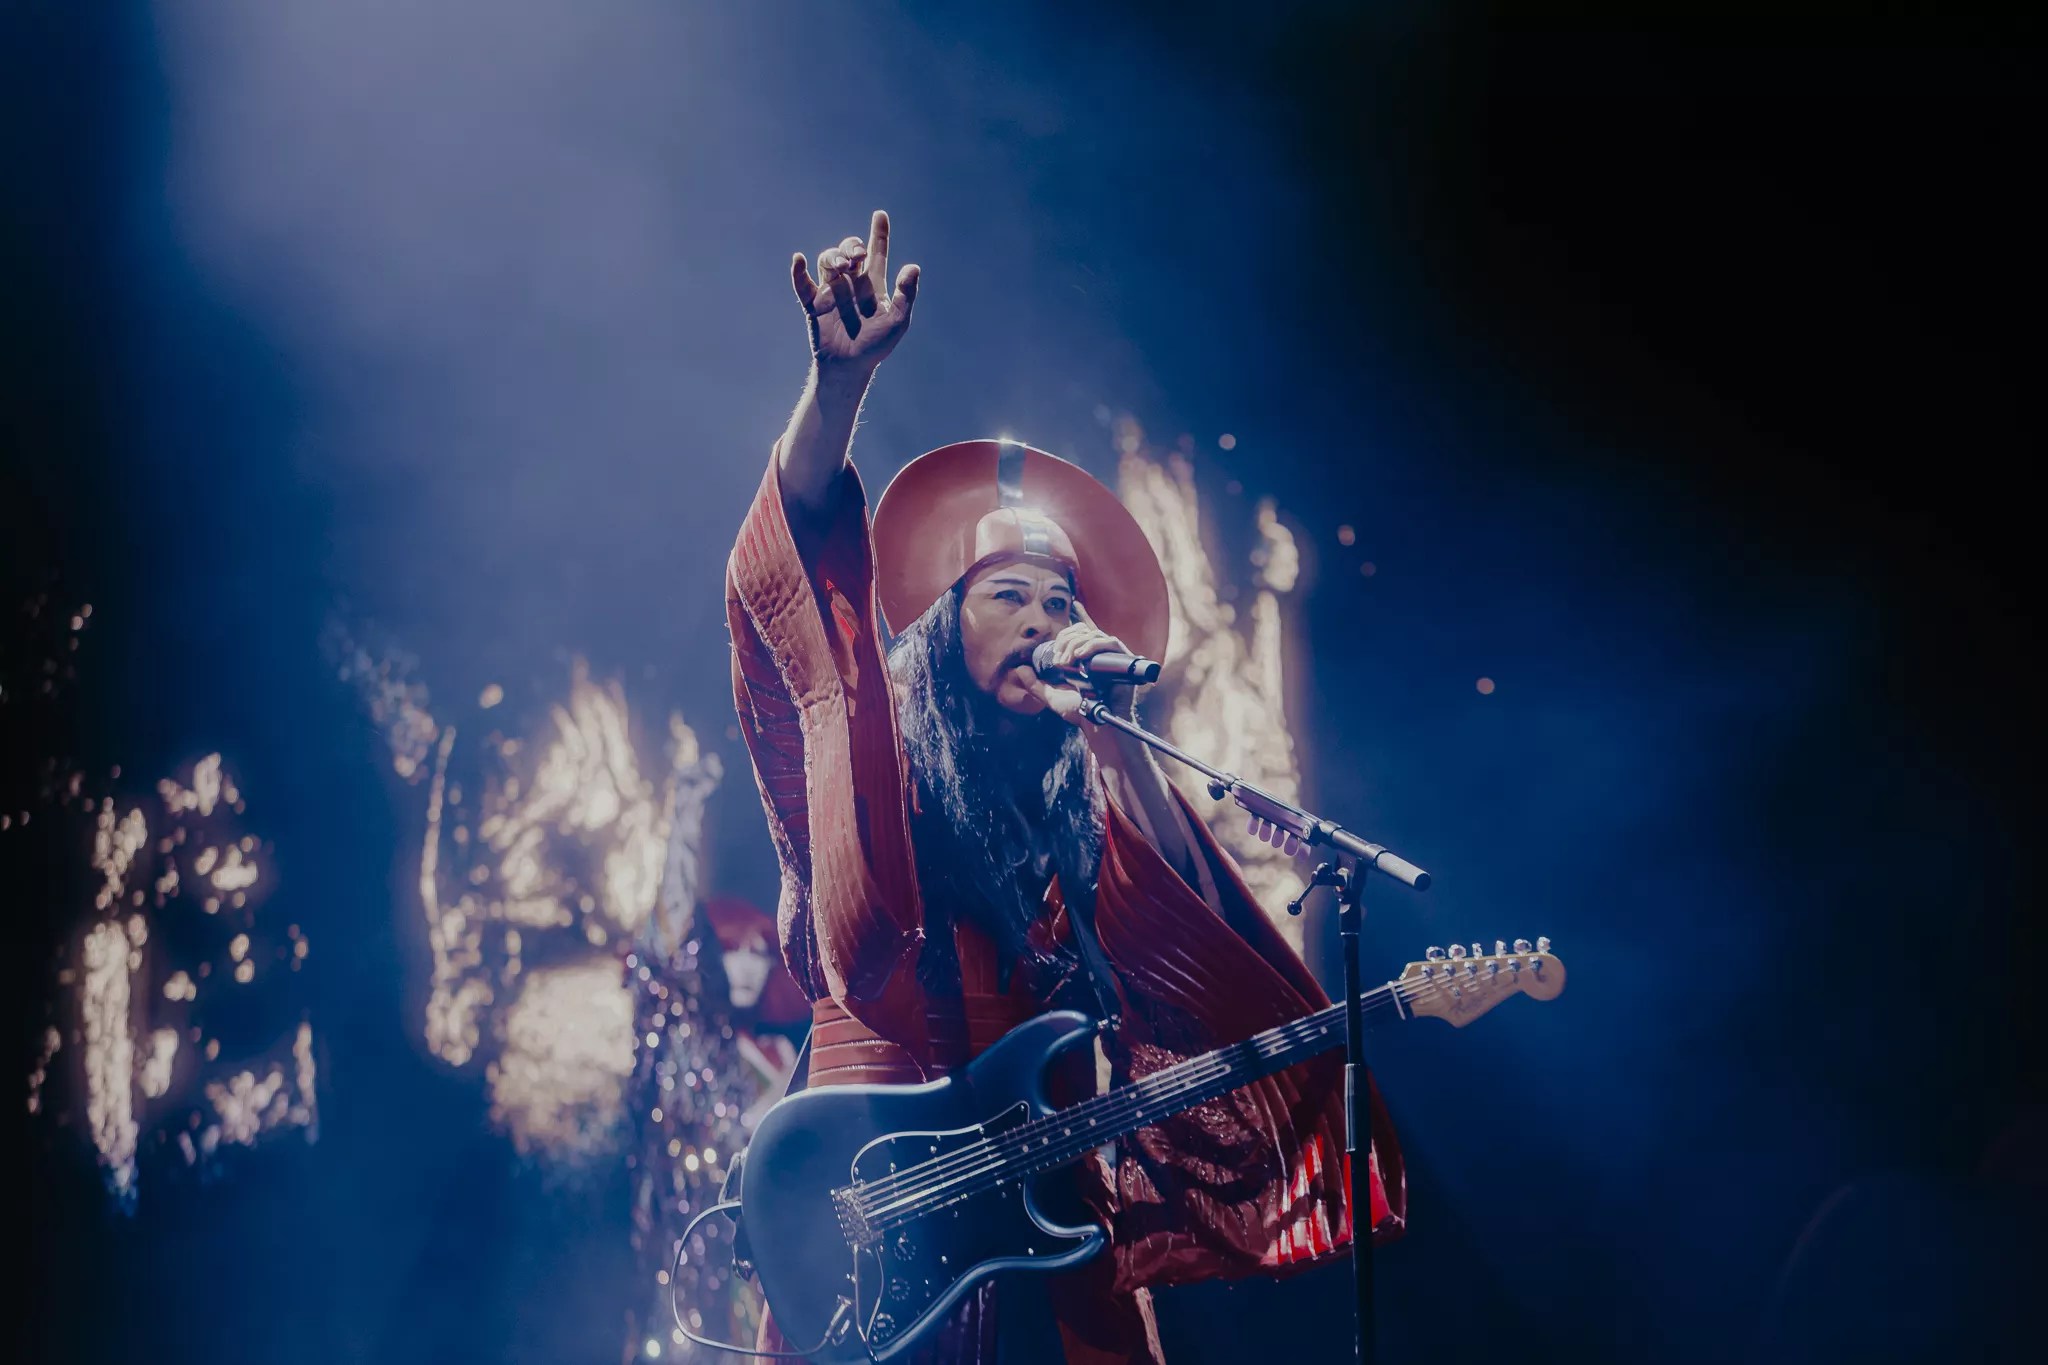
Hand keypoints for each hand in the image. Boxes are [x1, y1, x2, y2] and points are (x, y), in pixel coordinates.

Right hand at [792, 210, 919, 374]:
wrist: (850, 366)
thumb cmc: (876, 346)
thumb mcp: (898, 320)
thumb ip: (906, 294)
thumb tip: (913, 267)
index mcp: (872, 284)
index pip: (877, 252)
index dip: (879, 233)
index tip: (881, 215)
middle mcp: (851, 283)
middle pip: (849, 251)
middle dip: (852, 246)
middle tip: (857, 257)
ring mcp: (831, 291)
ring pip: (828, 260)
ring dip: (833, 257)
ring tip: (840, 266)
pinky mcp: (813, 303)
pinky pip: (802, 283)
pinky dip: (798, 271)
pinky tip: (799, 260)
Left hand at [1020, 608, 1138, 725]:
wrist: (1098, 723)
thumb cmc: (1080, 711)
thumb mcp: (1052, 697)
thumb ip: (1035, 684)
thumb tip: (1020, 669)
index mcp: (1086, 656)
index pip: (1080, 630)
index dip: (1070, 626)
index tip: (1056, 645)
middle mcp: (1100, 653)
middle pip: (1083, 630)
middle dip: (1066, 640)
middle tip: (1059, 660)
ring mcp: (1111, 655)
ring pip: (1094, 634)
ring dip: (1076, 644)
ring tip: (1068, 661)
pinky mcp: (1122, 660)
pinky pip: (1110, 641)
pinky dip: (1092, 645)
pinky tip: (1080, 656)